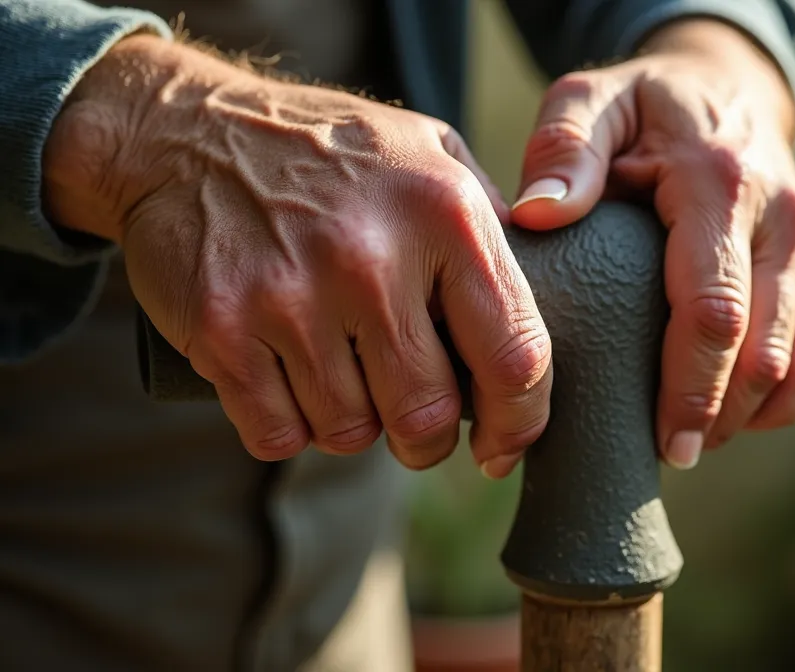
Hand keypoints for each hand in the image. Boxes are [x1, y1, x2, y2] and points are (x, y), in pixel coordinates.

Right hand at [43, 35, 550, 474]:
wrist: (182, 130)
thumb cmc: (329, 151)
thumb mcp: (430, 152)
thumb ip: (490, 223)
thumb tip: (546, 299)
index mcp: (446, 215)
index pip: (516, 356)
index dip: (519, 422)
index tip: (504, 444)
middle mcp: (373, 257)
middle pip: (428, 413)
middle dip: (428, 438)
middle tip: (416, 425)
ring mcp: (292, 295)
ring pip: (352, 432)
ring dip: (354, 426)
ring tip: (344, 380)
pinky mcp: (223, 329)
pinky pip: (279, 434)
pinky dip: (290, 428)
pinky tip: (290, 385)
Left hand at [511, 20, 794, 468]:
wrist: (729, 90)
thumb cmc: (646, 108)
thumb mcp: (593, 101)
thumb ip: (563, 148)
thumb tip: (538, 214)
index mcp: (722, 183)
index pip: (714, 309)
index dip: (690, 387)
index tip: (662, 440)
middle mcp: (784, 218)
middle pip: (765, 352)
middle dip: (718, 417)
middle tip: (670, 453)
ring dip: (751, 416)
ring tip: (697, 439)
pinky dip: (783, 399)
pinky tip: (735, 414)